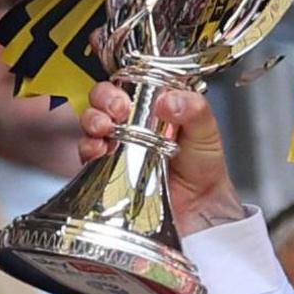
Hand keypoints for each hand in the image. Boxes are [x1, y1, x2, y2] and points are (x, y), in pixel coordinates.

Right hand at [80, 81, 243, 235]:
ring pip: (92, 123)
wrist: (199, 210)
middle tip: (116, 110)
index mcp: (155, 107)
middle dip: (104, 99)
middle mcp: (132, 124)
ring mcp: (118, 147)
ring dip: (93, 121)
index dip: (124, 84)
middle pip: (104, 100)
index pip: (130, 84)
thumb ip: (194, 109)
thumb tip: (167, 100)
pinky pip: (87, 154)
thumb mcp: (206, 131)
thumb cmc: (204, 169)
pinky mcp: (107, 170)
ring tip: (105, 129)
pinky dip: (88, 148)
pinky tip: (99, 151)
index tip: (128, 95)